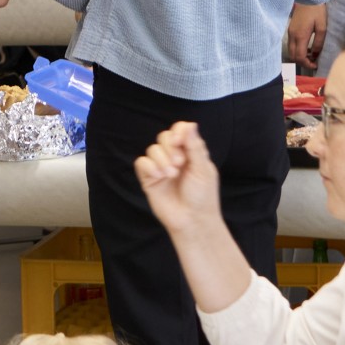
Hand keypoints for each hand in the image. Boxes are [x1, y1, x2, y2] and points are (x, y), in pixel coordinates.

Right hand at [134, 122, 221, 236]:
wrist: (192, 220)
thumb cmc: (203, 197)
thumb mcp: (203, 170)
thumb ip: (194, 147)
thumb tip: (190, 124)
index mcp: (191, 153)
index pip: (181, 130)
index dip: (179, 131)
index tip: (180, 141)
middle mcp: (175, 157)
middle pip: (164, 137)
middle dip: (171, 147)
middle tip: (180, 162)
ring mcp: (161, 167)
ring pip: (153, 149)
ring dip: (162, 159)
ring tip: (171, 175)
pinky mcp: (149, 178)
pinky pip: (142, 163)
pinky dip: (150, 167)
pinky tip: (159, 176)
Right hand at [287, 3, 326, 69]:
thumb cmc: (317, 12)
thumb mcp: (322, 28)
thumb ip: (319, 43)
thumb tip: (315, 55)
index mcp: (301, 36)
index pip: (300, 56)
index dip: (307, 64)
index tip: (315, 65)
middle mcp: (293, 36)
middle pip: (293, 56)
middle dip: (302, 62)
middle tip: (313, 62)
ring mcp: (290, 33)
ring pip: (291, 51)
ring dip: (299, 56)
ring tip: (311, 56)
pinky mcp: (290, 30)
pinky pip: (291, 45)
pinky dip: (298, 50)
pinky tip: (307, 48)